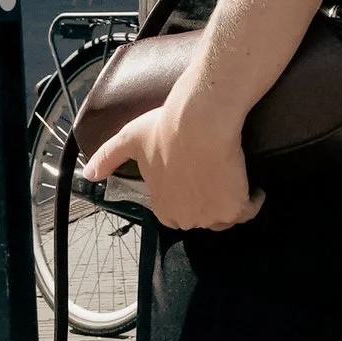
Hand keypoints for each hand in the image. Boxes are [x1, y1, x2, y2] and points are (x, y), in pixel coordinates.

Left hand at [86, 79, 263, 234]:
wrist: (200, 122)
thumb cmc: (165, 129)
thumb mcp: (129, 139)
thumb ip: (107, 157)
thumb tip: (87, 174)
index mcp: (163, 208)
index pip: (179, 214)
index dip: (189, 198)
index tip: (195, 181)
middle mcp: (186, 218)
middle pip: (204, 218)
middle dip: (209, 203)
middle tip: (216, 179)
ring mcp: (211, 215)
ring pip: (226, 217)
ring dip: (231, 205)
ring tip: (235, 184)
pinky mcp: (236, 207)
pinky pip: (248, 210)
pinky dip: (253, 200)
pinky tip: (254, 188)